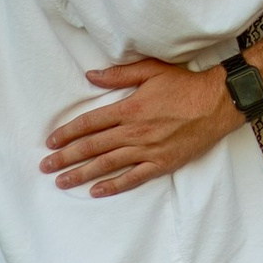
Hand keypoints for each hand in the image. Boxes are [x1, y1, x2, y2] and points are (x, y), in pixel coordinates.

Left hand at [41, 56, 237, 198]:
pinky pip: (133, 178)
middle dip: (66, 157)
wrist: (217, 103)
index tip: (51, 142)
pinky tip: (96, 191)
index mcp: (129, 108)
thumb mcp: (151, 71)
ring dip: (82, 174)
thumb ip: (119, 75)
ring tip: (62, 182)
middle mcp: (134, 132)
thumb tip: (90, 75)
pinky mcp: (162, 163)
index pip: (90, 123)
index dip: (67, 133)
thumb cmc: (185, 85)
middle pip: (92, 146)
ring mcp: (148, 150)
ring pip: (108, 165)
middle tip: (46, 166)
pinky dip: (114, 186)